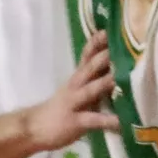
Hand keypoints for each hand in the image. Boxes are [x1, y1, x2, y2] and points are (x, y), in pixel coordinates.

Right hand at [22, 32, 121, 150]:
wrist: (34, 128)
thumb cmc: (61, 109)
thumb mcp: (75, 90)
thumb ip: (92, 79)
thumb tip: (118, 68)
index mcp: (77, 77)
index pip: (87, 54)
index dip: (98, 42)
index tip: (111, 29)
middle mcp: (75, 86)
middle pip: (90, 67)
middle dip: (105, 56)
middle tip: (123, 47)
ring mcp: (74, 103)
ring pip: (91, 89)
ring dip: (106, 82)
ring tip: (122, 78)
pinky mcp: (75, 121)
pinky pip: (93, 120)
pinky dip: (108, 121)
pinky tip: (121, 122)